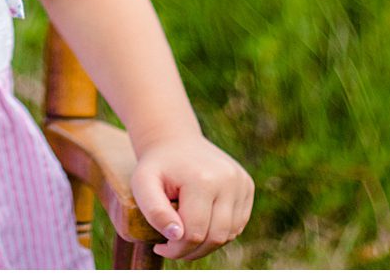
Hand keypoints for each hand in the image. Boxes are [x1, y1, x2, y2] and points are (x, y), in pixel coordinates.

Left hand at [131, 134, 254, 262]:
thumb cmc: (157, 165)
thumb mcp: (142, 183)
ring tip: (185, 235)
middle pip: (214, 237)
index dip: (176, 249)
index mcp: (203, 180)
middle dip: (192, 250)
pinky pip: (237, 225)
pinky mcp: (247, 185)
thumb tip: (176, 235)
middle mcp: (228, 180)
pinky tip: (200, 224)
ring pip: (228, 235)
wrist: (175, 139)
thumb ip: (154, 211)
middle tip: (173, 248)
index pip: (194, 233)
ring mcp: (241, 182)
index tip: (160, 247)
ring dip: (206, 244)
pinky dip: (219, 232)